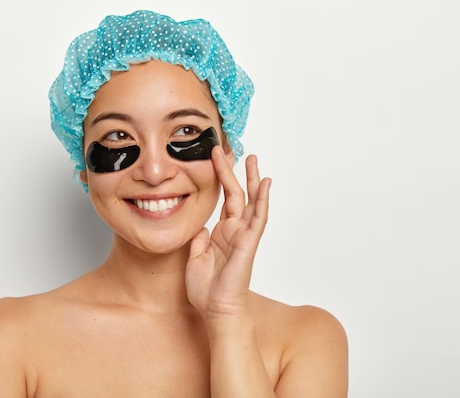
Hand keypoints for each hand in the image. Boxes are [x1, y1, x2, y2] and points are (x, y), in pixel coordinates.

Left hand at [185, 146, 271, 320]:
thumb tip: (202, 226)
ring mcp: (243, 235)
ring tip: (252, 159)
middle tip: (230, 150)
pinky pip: (258, 218)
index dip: (221, 178)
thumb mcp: (194, 257)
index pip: (224, 200)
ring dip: (252, 180)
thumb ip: (199, 239)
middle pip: (238, 194)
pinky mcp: (249, 243)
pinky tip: (265, 184)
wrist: (216, 309)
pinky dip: (263, 200)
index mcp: (222, 233)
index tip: (215, 159)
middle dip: (234, 171)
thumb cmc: (206, 289)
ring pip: (252, 202)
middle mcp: (234, 231)